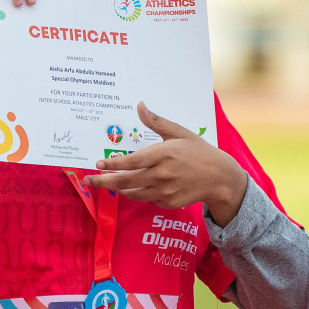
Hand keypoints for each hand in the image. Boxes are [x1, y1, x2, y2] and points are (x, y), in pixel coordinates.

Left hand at [84, 102, 247, 222]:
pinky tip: (134, 188)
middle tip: (88, 180)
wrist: (221, 178)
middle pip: (125, 181)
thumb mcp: (180, 133)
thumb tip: (140, 106)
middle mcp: (161, 175)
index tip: (98, 164)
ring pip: (133, 194)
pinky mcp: (169, 202)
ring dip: (118, 190)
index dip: (112, 164)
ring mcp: (165, 191)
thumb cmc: (199, 152)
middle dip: (103, 182)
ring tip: (106, 185)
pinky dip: (138, 194)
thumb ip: (157, 122)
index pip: (130, 162)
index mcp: (162, 155)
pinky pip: (147, 199)